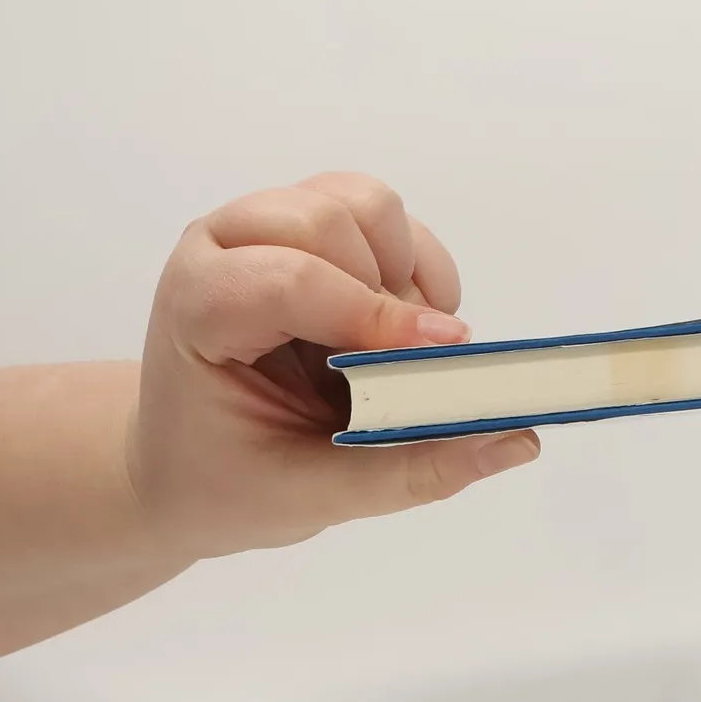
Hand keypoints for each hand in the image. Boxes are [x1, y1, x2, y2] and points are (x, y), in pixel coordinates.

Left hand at [125, 172, 540, 555]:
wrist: (183, 463)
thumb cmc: (225, 481)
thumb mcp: (309, 497)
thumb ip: (409, 470)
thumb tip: (516, 439)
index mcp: (195, 307)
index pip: (289, 279)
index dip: (374, 313)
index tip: (445, 354)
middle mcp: (222, 246)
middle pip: (330, 220)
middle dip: (386, 293)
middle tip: (403, 370)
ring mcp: (265, 228)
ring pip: (364, 203)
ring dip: (403, 270)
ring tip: (400, 346)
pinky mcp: (308, 228)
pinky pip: (383, 214)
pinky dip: (416, 263)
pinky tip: (407, 327)